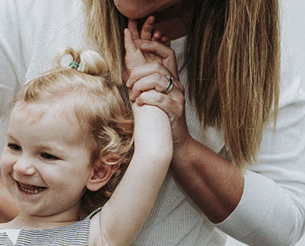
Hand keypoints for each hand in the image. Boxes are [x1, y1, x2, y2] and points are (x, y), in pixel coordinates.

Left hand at [122, 17, 164, 72]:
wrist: (148, 86)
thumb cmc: (138, 74)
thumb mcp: (130, 56)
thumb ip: (128, 42)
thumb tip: (126, 30)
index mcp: (136, 47)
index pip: (135, 32)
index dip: (134, 24)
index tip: (134, 17)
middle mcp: (146, 47)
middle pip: (147, 31)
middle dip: (149, 24)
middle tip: (150, 19)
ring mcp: (155, 50)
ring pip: (157, 36)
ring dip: (157, 33)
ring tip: (156, 35)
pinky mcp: (165, 55)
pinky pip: (166, 44)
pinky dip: (164, 40)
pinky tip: (161, 40)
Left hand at [123, 28, 189, 149]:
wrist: (173, 142)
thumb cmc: (159, 120)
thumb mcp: (148, 98)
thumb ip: (140, 84)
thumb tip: (125, 72)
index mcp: (171, 80)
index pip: (166, 53)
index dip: (153, 45)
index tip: (137, 43)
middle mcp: (177, 85)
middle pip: (157, 67)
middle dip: (138, 73)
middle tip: (128, 84)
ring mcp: (178, 97)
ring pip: (157, 80)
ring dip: (140, 86)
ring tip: (133, 95)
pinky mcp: (176, 109)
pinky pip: (159, 98)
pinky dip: (145, 98)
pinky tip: (139, 103)